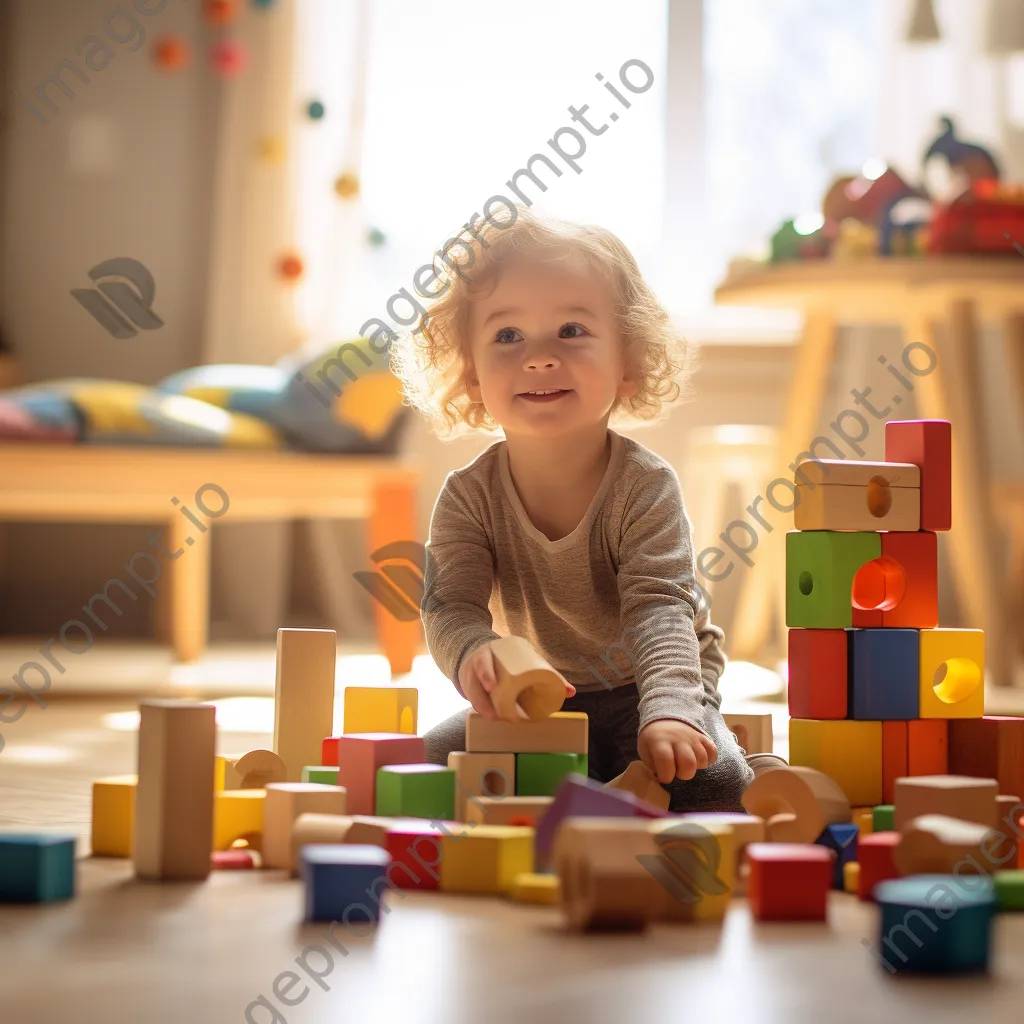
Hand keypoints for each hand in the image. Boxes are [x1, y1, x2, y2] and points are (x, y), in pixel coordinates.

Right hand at [458, 639, 575, 720]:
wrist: (480, 651)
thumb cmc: (509, 659)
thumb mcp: (523, 659)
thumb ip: (546, 673)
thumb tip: (571, 692)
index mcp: (489, 653)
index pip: (482, 662)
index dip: (486, 674)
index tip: (492, 686)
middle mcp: (475, 664)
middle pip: (475, 682)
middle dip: (482, 699)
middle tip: (496, 714)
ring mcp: (469, 676)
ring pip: (471, 694)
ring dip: (482, 707)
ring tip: (496, 718)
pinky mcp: (467, 687)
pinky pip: (471, 699)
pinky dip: (480, 708)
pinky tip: (489, 716)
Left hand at [638, 719, 717, 783]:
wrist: (664, 721)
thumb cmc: (653, 742)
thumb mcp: (645, 751)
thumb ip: (653, 765)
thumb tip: (661, 780)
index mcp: (659, 741)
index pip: (665, 759)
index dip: (666, 774)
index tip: (664, 778)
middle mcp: (677, 738)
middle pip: (688, 762)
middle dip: (684, 774)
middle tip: (678, 772)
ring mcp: (692, 737)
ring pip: (702, 758)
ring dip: (696, 767)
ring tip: (686, 765)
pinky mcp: (703, 737)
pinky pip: (713, 752)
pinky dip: (709, 760)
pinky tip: (698, 761)